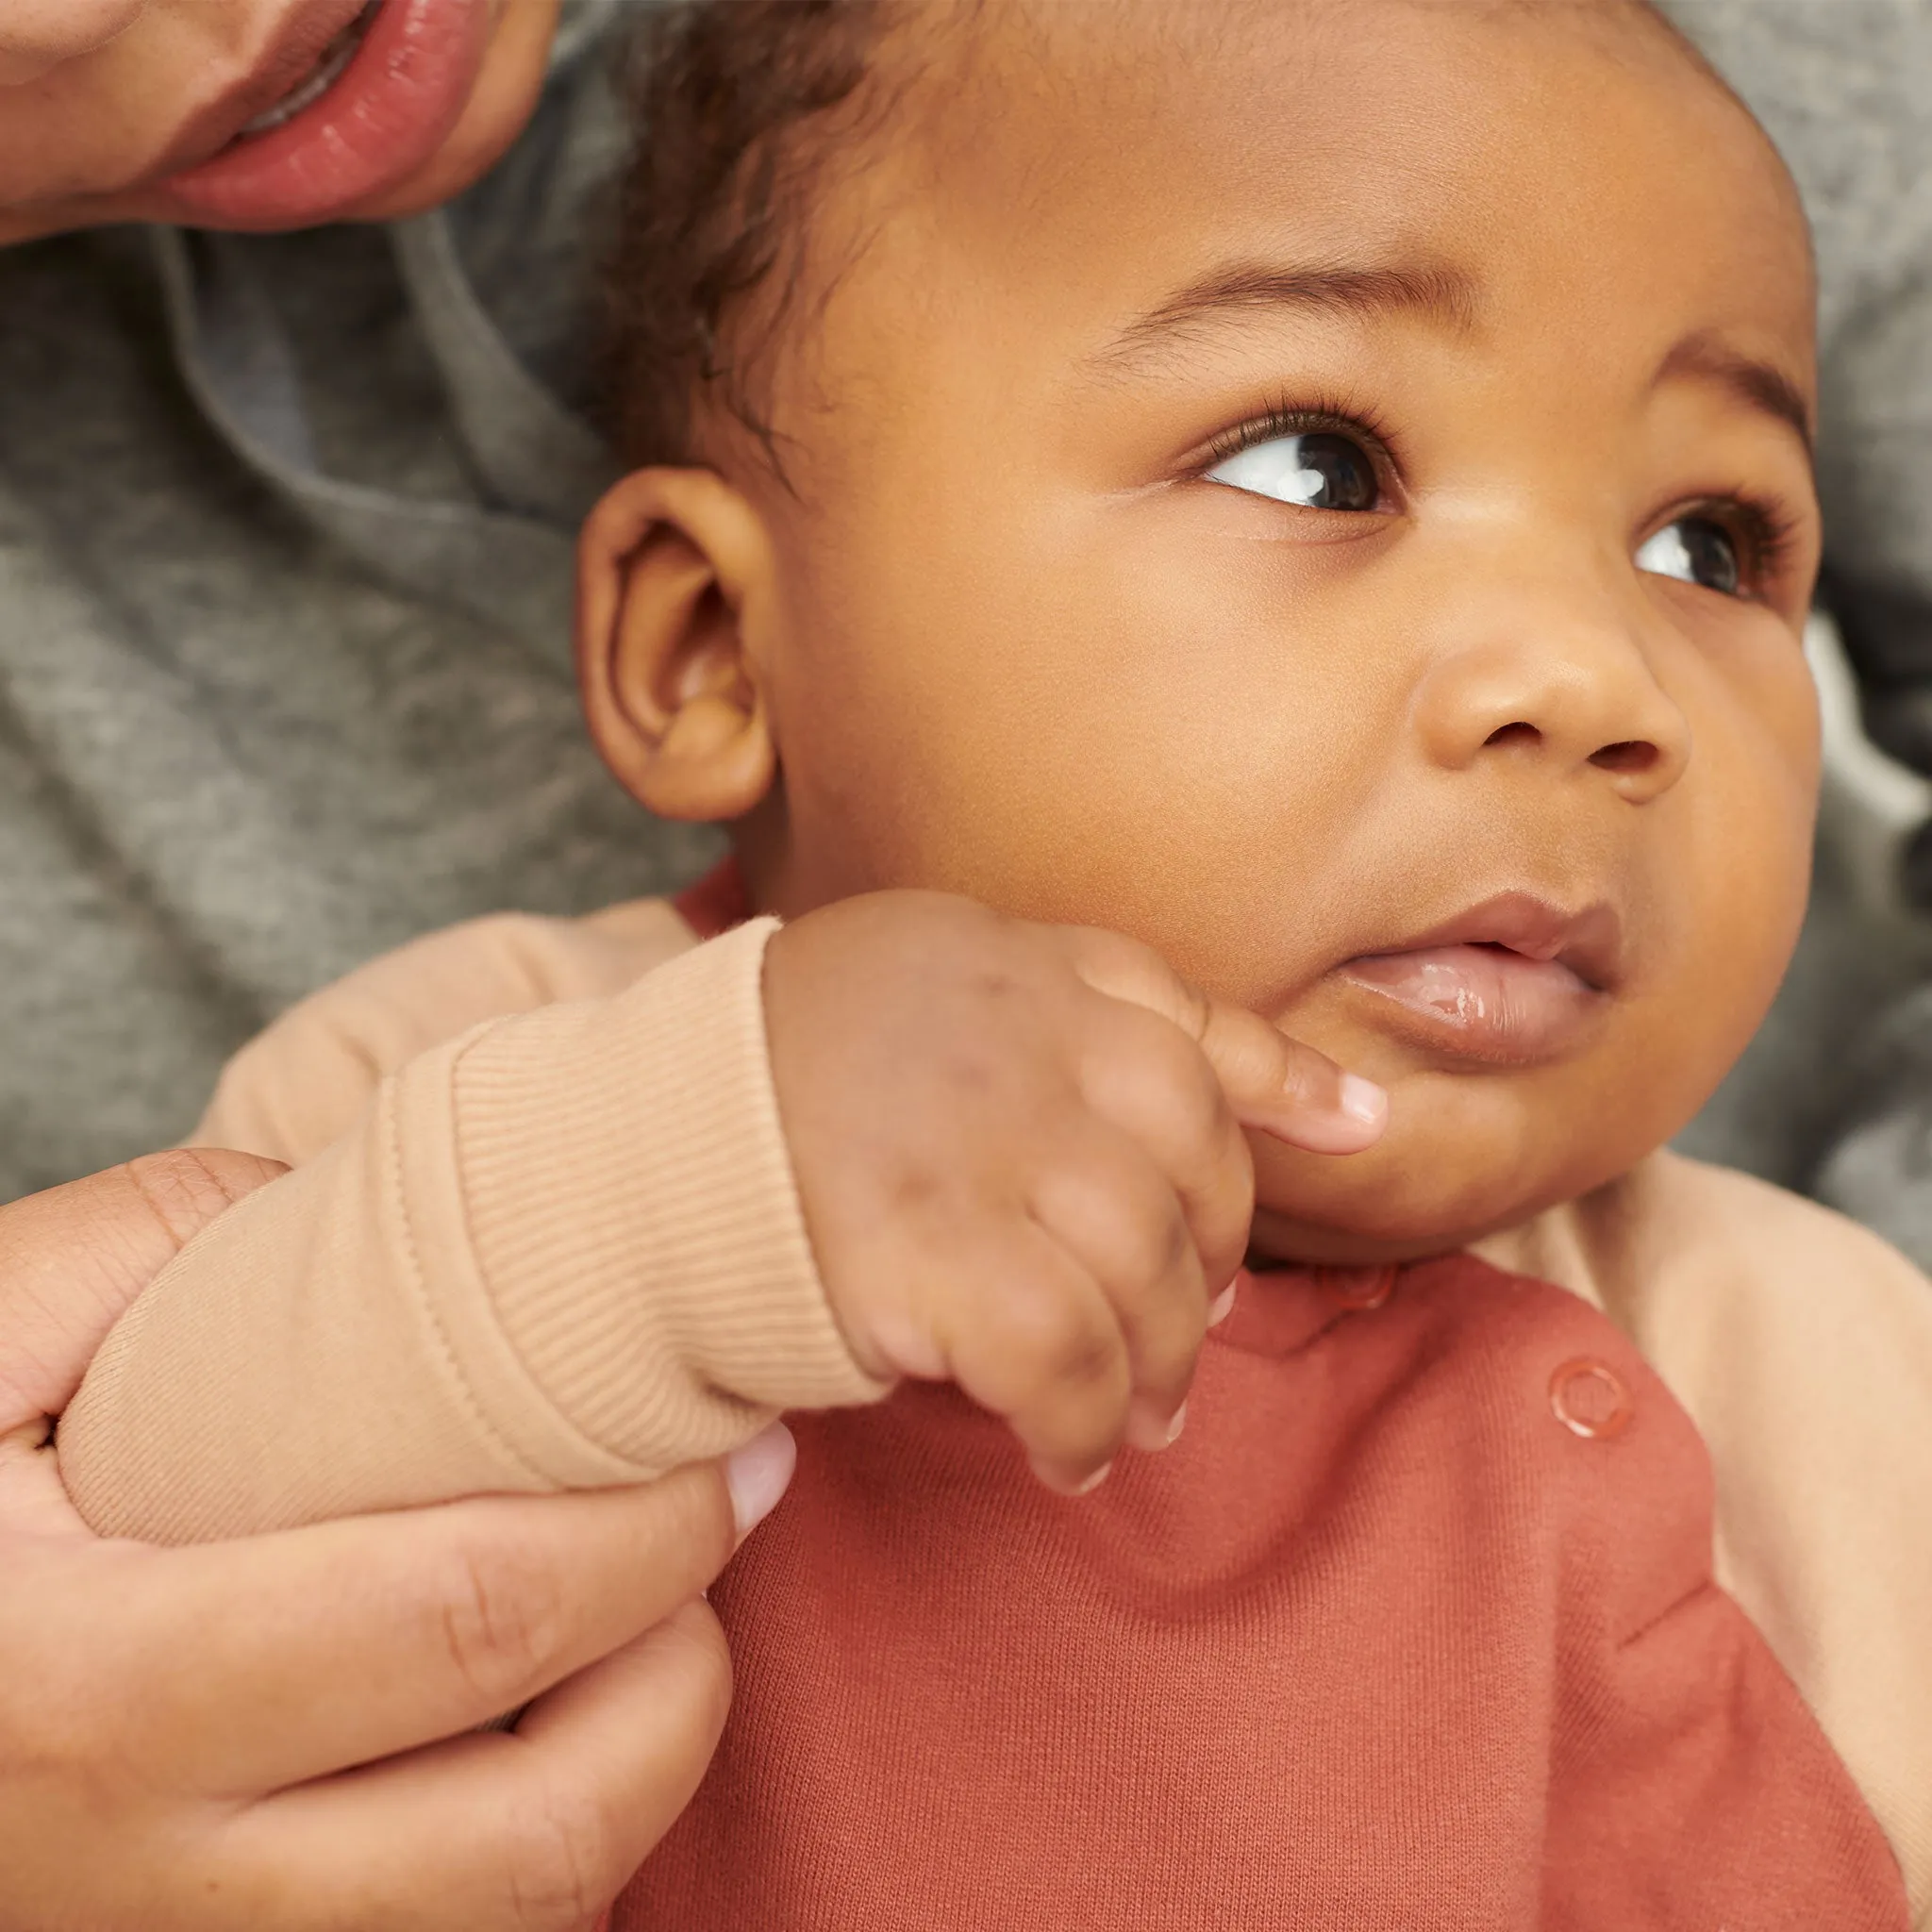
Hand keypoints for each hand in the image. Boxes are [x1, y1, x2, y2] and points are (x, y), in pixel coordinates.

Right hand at [0, 1150, 792, 1931]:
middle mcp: (156, 1880)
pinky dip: (545, 1848)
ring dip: (637, 1767)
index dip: (651, 1525)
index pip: (471, 1616)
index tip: (735, 1437)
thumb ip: (163, 1246)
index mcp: (96, 1690)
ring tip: (653, 1609)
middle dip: (690, 1663)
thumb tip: (361, 1227)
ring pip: (516, 1923)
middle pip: (542, 1828)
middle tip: (728, 1514)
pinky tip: (544, 1712)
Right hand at [763, 892, 1386, 1494]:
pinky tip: (1063, 1451)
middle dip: (1209, 1266)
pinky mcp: (922, 1250)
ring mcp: (975, 1142)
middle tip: (1190, 1338)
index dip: (1277, 1078)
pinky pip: (1061, 1353)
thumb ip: (1073, 1006)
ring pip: (1143, 1268)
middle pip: (1188, 1163)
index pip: (1178, 1018)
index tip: (1353, 1127)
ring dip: (1159, 1367)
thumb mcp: (920, 980)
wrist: (624, 1153)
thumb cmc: (773, 1078)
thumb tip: (1294, 1088)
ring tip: (1139, 1421)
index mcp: (1011, 967)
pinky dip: (1082, 1420)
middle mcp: (1014, 1041)